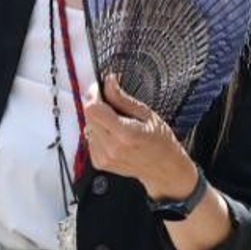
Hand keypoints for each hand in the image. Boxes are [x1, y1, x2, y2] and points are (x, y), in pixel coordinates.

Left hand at [84, 75, 198, 200]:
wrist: (163, 168)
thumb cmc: (160, 140)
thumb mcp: (146, 113)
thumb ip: (122, 98)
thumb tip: (108, 81)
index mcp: (125, 134)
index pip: (93, 109)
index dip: (95, 95)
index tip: (101, 89)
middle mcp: (111, 148)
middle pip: (88, 116)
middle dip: (97, 105)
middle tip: (113, 106)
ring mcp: (104, 157)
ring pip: (88, 126)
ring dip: (98, 120)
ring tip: (117, 124)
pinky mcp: (99, 162)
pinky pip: (90, 139)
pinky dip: (99, 133)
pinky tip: (114, 136)